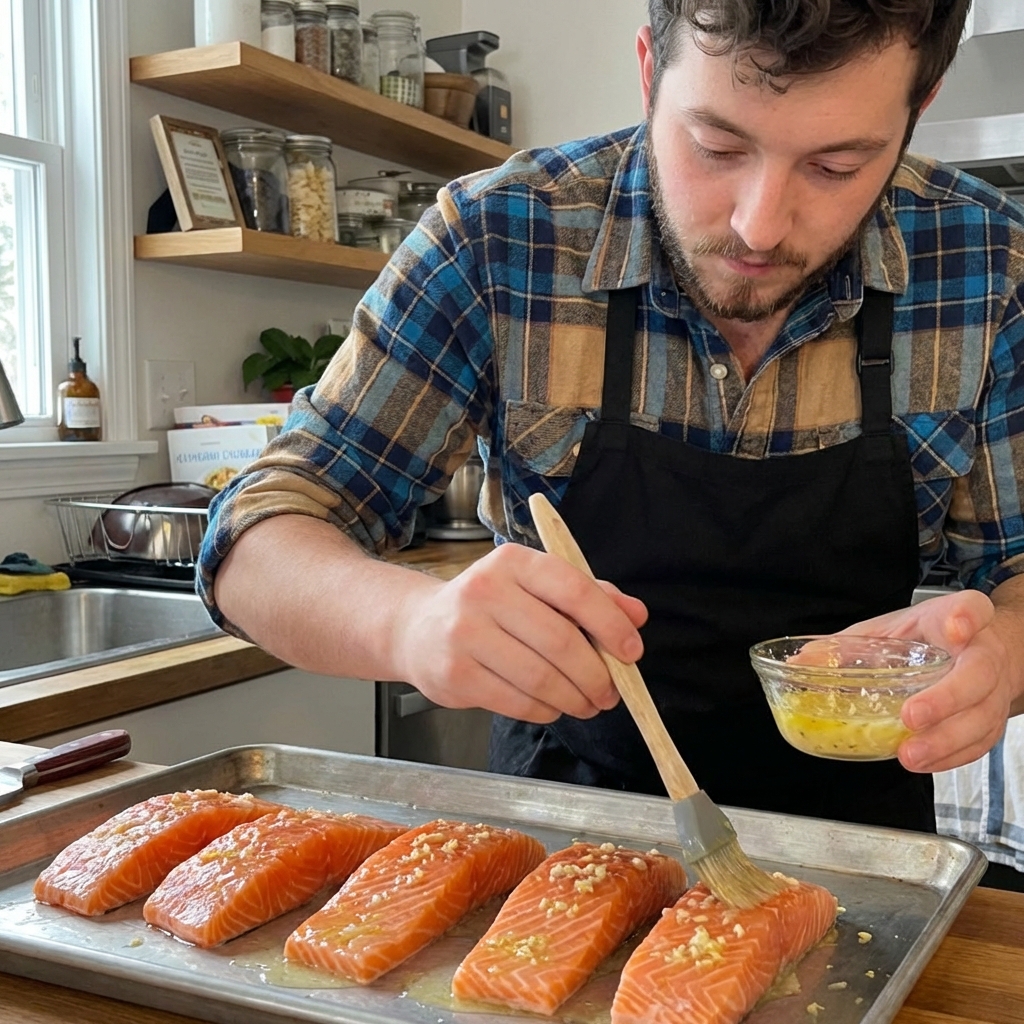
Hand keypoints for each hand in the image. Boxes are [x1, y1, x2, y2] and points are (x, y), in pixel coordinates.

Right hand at [392, 543, 646, 722]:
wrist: (418, 627)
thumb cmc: (490, 606)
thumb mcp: (536, 587)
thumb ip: (589, 596)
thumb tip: (636, 616)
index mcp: (513, 562)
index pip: (574, 589)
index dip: (610, 625)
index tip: (631, 652)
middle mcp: (485, 591)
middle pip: (561, 642)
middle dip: (597, 675)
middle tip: (612, 692)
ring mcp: (465, 634)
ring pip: (542, 678)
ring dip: (576, 699)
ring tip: (587, 703)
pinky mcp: (455, 674)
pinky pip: (518, 703)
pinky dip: (546, 710)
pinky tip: (553, 706)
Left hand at [839, 591, 1008, 771]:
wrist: (975, 653)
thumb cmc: (926, 638)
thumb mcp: (888, 629)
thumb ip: (849, 644)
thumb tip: (802, 662)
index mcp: (955, 618)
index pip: (972, 608)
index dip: (967, 617)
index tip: (955, 627)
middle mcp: (983, 652)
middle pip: (980, 672)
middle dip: (948, 697)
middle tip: (911, 715)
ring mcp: (993, 689)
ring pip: (983, 715)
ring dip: (946, 739)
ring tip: (910, 753)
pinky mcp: (992, 720)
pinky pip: (980, 742)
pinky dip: (952, 756)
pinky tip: (924, 762)